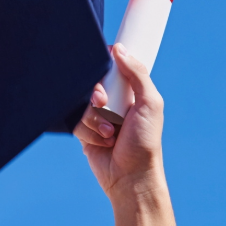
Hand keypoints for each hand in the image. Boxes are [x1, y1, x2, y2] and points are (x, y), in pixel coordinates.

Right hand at [73, 43, 163, 196]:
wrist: (130, 176)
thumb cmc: (145, 142)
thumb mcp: (150, 103)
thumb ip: (138, 74)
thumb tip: (119, 49)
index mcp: (130, 90)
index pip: (113, 67)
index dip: (106, 66)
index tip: (106, 71)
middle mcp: (113, 100)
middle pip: (92, 82)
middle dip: (97, 94)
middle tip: (105, 104)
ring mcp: (97, 115)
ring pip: (82, 102)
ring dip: (95, 118)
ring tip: (110, 133)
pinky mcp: (84, 131)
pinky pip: (75, 121)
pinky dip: (88, 131)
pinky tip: (102, 142)